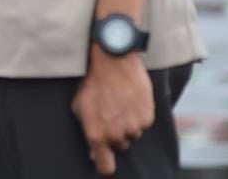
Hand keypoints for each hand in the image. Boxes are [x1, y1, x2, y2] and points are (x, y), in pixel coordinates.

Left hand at [72, 49, 155, 175]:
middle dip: (114, 134)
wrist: (113, 61)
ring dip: (126, 124)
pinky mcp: (147, 118)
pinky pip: (143, 124)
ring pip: (131, 135)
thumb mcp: (80, 105)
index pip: (105, 167)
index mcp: (97, 134)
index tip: (104, 159)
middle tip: (109, 113)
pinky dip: (138, 115)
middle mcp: (116, 135)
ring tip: (119, 102)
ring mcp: (133, 127)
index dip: (104, 164)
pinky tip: (129, 99)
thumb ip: (87, 130)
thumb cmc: (93, 81)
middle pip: (119, 146)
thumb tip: (94, 152)